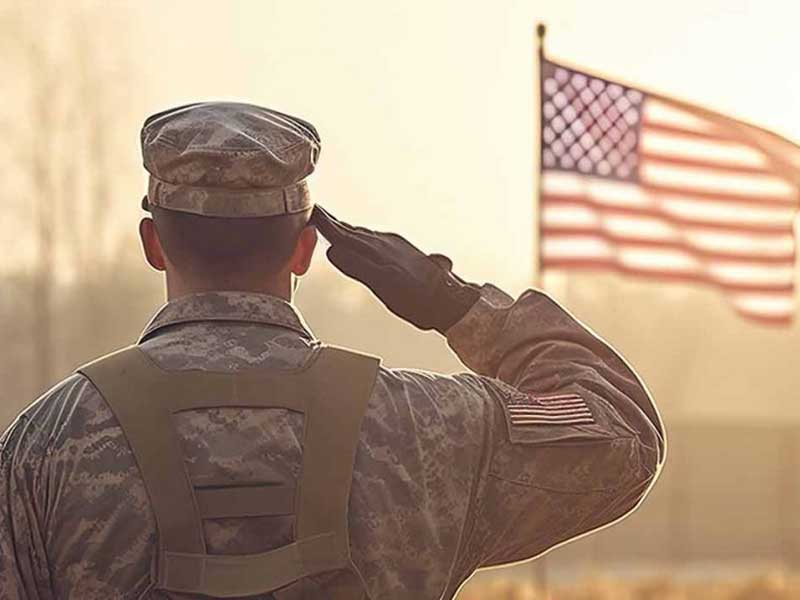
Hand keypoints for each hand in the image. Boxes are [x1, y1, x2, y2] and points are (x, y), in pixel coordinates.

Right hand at [311, 205, 479, 333]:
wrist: (451, 301)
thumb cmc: (419, 299)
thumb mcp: (383, 285)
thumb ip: (358, 266)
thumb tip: (334, 250)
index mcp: (377, 250)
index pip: (344, 234)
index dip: (326, 224)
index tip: (312, 211)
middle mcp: (386, 245)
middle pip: (352, 231)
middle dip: (333, 223)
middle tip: (316, 214)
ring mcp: (395, 249)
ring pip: (363, 236)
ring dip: (346, 230)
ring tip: (333, 226)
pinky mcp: (404, 255)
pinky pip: (374, 243)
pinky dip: (361, 240)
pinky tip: (364, 244)